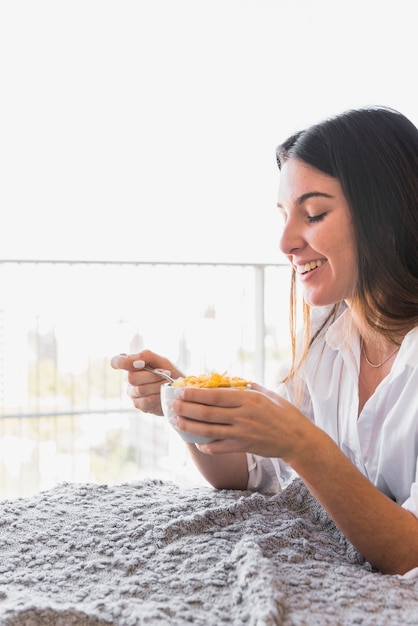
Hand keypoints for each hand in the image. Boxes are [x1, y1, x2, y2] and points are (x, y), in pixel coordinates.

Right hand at [110, 350, 182, 414]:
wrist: (180, 389)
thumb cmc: (169, 372)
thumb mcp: (161, 360)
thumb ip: (146, 356)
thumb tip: (135, 360)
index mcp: (131, 365)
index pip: (116, 361)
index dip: (122, 363)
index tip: (140, 364)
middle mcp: (128, 379)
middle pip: (132, 378)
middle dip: (152, 376)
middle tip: (166, 374)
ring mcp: (132, 393)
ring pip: (140, 390)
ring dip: (158, 385)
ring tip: (167, 383)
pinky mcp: (139, 405)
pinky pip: (146, 400)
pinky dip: (159, 396)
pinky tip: (164, 393)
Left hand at [171, 382, 313, 460]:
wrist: (298, 439)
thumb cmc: (285, 413)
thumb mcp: (268, 394)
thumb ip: (249, 387)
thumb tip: (231, 381)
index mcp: (248, 399)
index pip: (215, 395)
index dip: (195, 393)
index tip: (181, 390)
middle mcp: (243, 416)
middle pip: (208, 412)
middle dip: (186, 407)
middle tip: (172, 404)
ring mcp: (242, 433)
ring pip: (209, 430)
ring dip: (189, 425)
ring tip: (176, 420)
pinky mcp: (243, 447)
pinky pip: (218, 447)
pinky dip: (205, 445)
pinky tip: (195, 441)